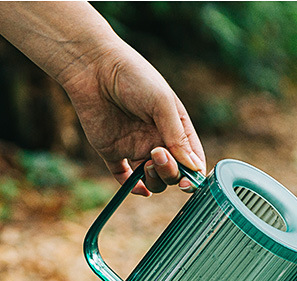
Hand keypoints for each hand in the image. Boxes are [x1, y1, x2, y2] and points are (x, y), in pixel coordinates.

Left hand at [62, 41, 205, 195]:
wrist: (92, 65)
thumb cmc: (134, 77)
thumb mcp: (162, 103)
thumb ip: (178, 136)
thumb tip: (193, 167)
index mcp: (176, 129)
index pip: (192, 160)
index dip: (193, 175)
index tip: (188, 180)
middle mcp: (158, 141)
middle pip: (173, 173)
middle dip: (171, 172)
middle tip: (157, 155)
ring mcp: (136, 147)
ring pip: (152, 179)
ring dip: (155, 180)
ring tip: (146, 164)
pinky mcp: (112, 151)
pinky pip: (124, 177)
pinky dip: (132, 187)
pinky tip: (138, 188)